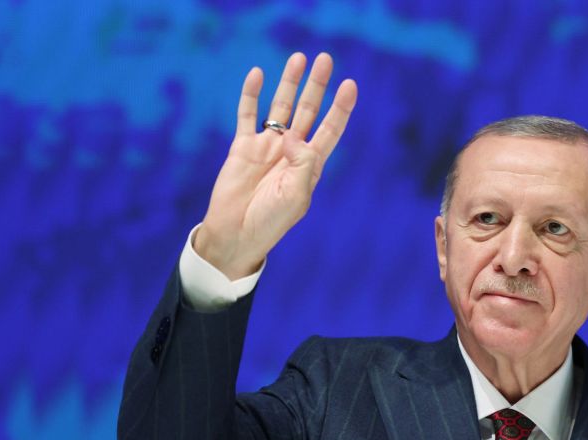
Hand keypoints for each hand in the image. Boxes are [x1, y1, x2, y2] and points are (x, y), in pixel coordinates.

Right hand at [194, 52, 357, 278]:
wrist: (236, 233)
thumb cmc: (271, 221)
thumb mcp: (297, 196)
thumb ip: (302, 164)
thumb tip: (292, 136)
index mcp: (310, 165)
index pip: (330, 129)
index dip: (341, 107)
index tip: (350, 84)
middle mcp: (291, 151)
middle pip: (308, 111)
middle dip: (317, 86)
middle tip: (325, 58)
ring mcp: (267, 147)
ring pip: (281, 107)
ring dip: (289, 83)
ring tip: (298, 58)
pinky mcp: (243, 147)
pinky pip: (247, 115)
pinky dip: (251, 94)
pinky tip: (258, 74)